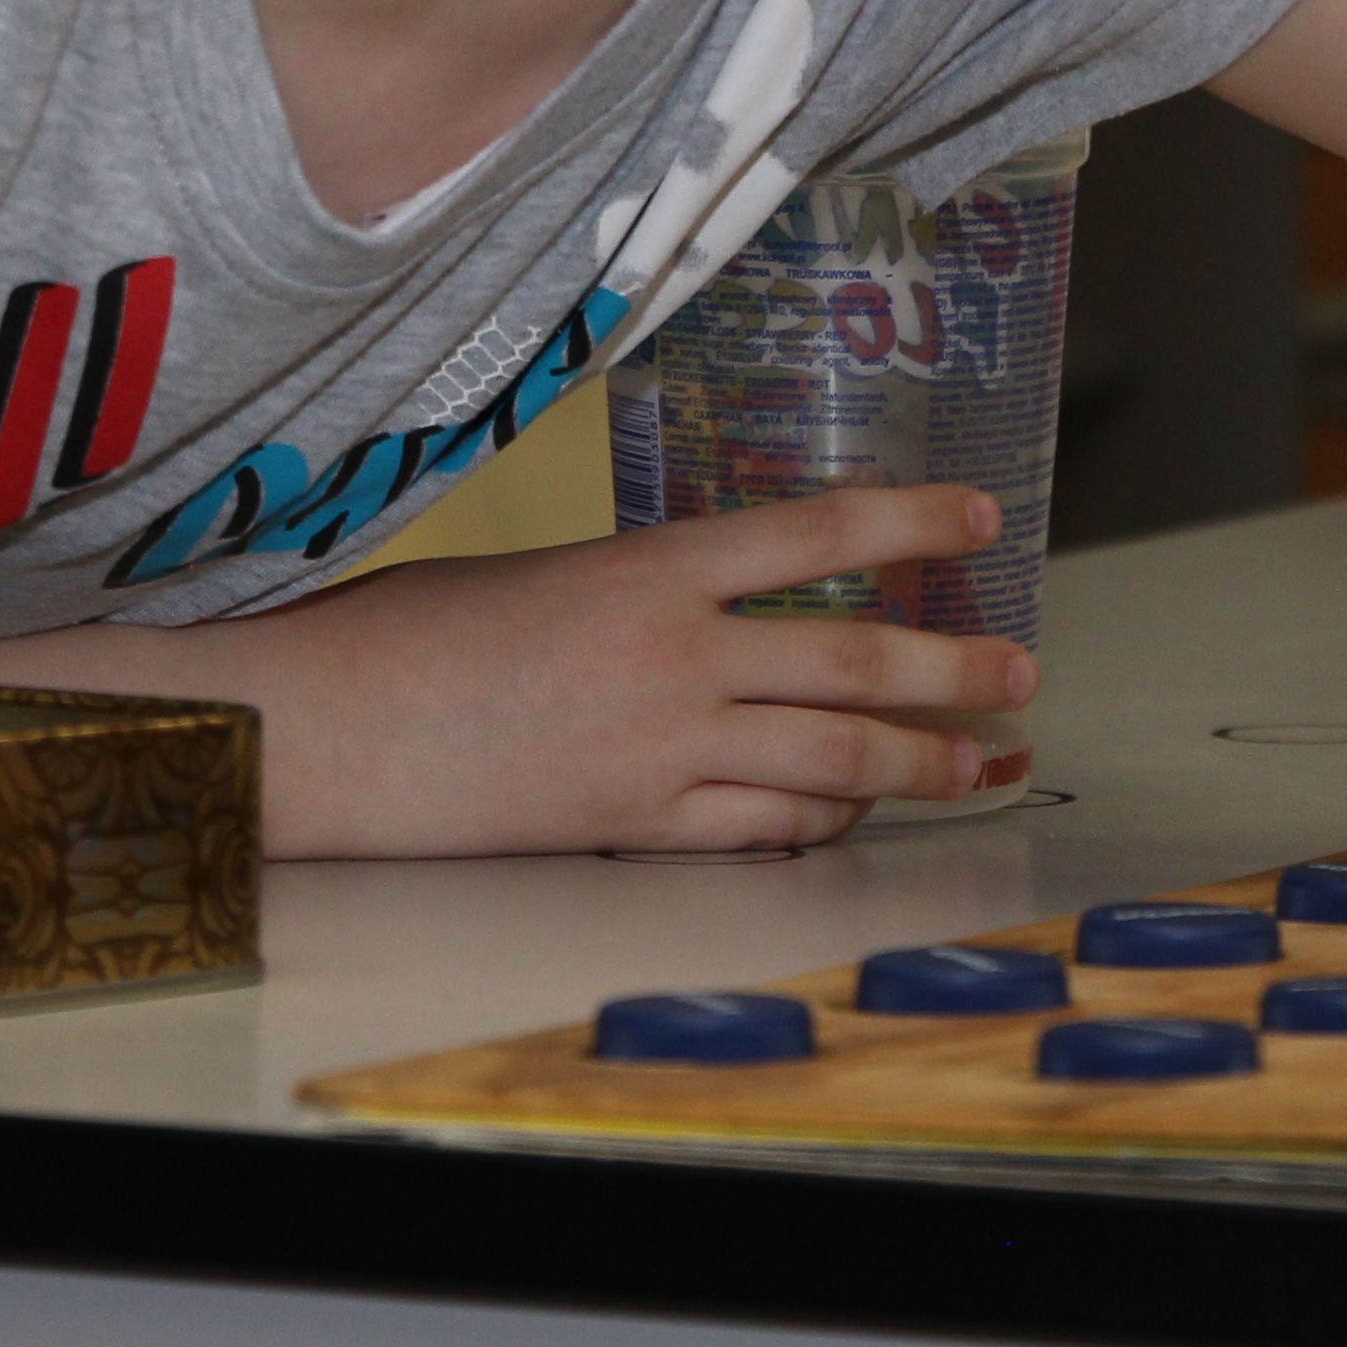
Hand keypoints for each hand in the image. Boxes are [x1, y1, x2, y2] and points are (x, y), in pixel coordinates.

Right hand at [215, 482, 1030, 857]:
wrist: (327, 731)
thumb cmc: (405, 640)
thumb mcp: (540, 577)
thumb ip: (642, 594)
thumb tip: (713, 618)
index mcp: (648, 566)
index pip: (816, 529)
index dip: (911, 522)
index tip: (980, 519)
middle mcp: (673, 655)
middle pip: (852, 657)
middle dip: (951, 669)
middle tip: (1019, 672)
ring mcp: (660, 748)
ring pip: (830, 757)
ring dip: (917, 761)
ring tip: (977, 761)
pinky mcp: (634, 826)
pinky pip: (762, 828)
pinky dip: (822, 820)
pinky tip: (856, 816)